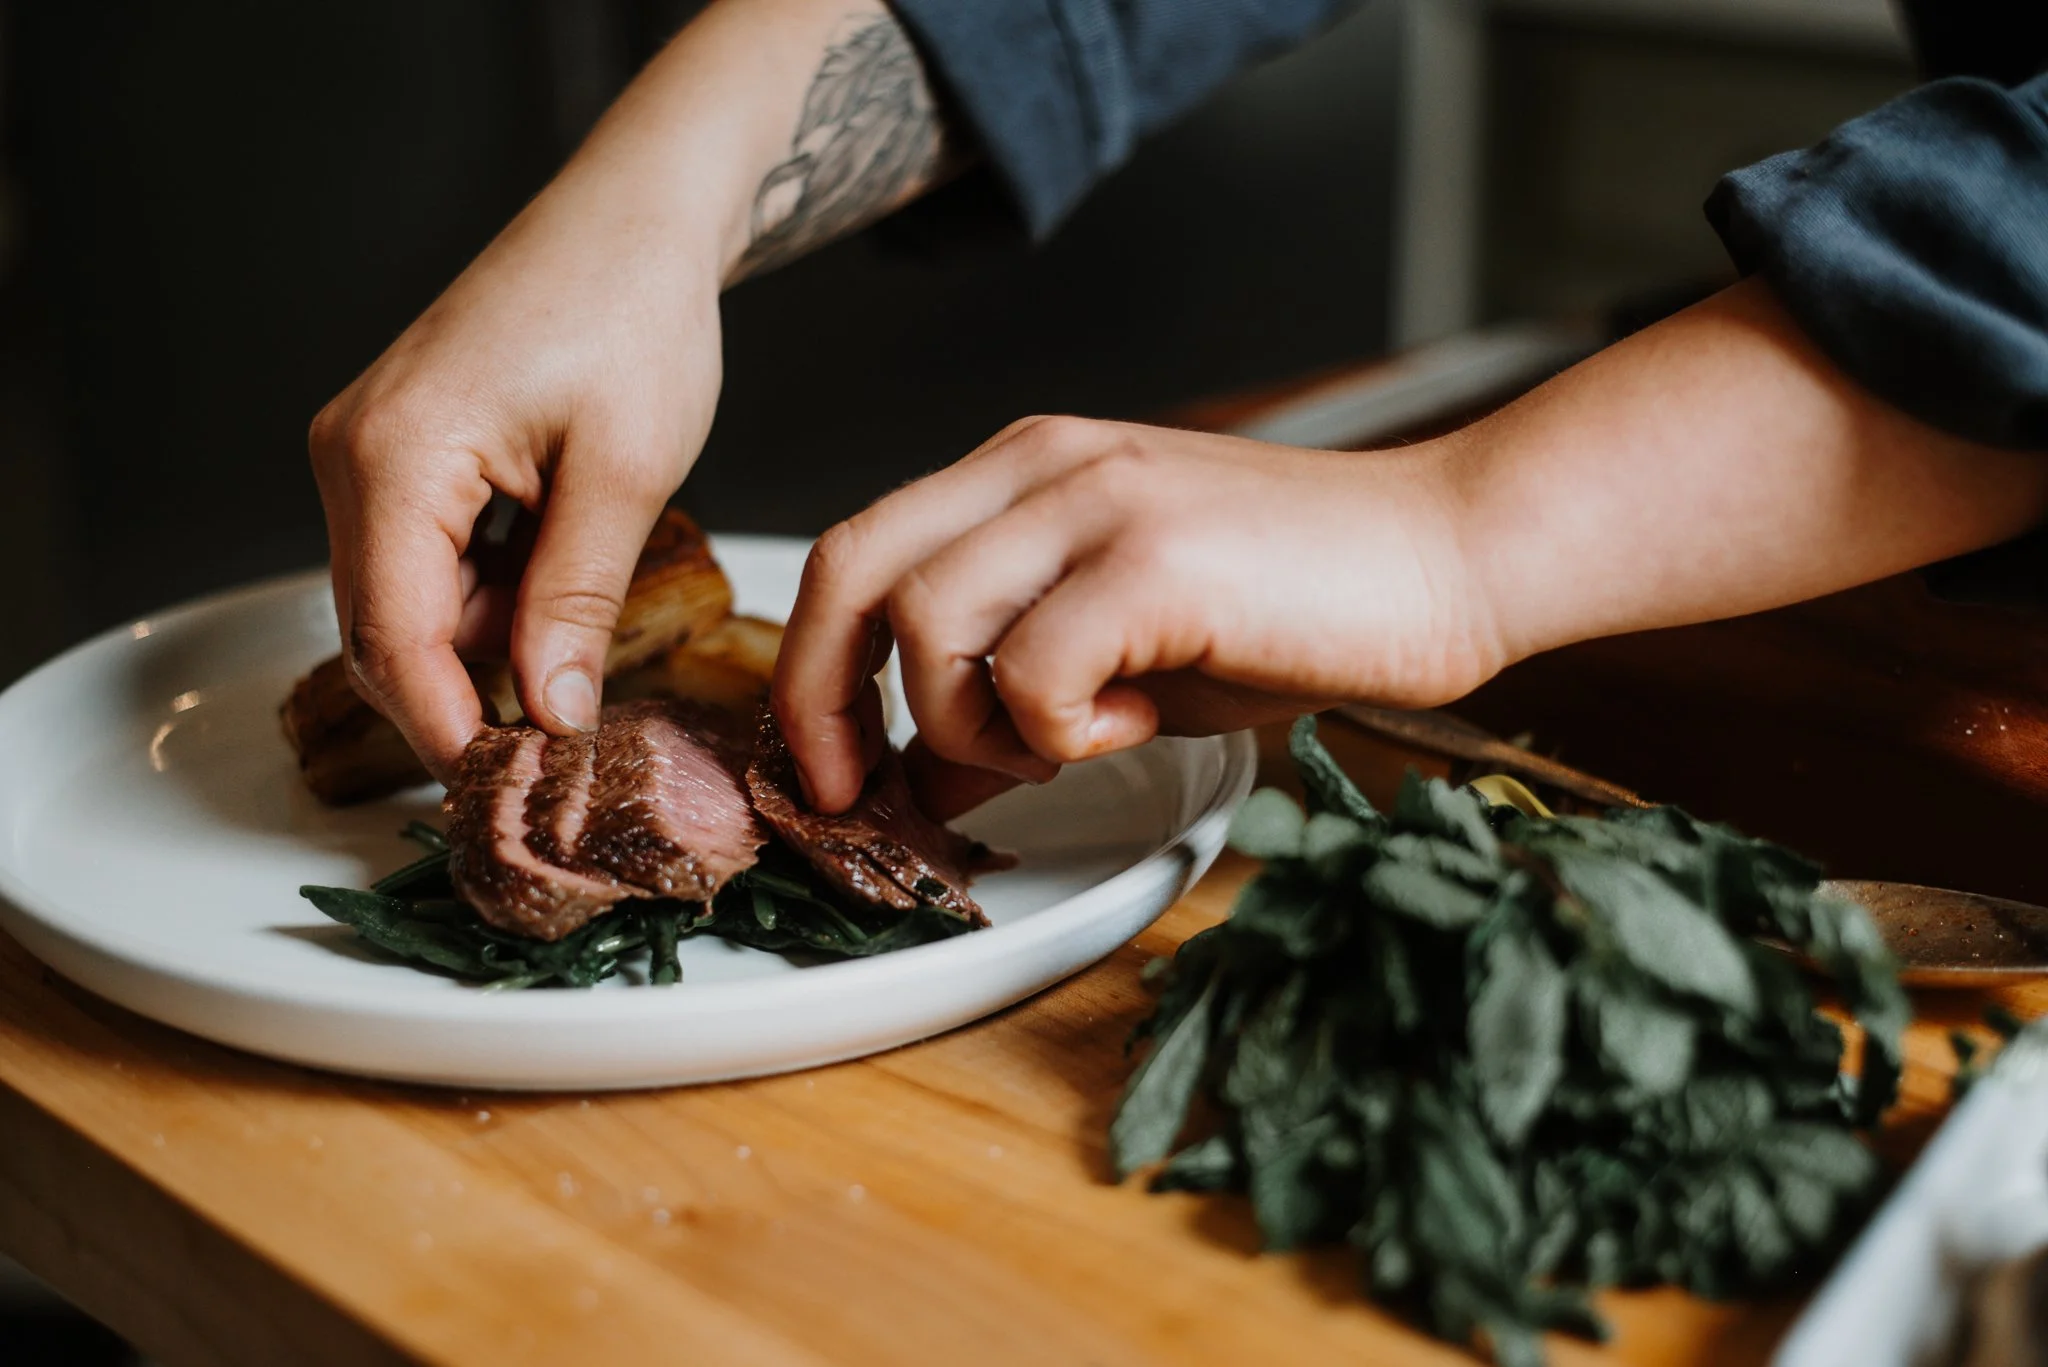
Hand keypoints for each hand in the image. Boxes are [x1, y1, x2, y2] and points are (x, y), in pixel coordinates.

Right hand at [310, 186, 723, 781]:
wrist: (635, 219)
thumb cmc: (637, 314)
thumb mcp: (626, 474)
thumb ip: (576, 602)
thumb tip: (551, 716)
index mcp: (395, 456)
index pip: (395, 641)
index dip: (450, 730)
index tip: (511, 793)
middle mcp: (354, 455)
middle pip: (382, 633)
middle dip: (465, 699)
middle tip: (558, 753)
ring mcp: (370, 451)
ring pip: (407, 604)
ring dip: (486, 647)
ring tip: (582, 647)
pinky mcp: (404, 452)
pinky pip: (427, 561)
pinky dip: (488, 597)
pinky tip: (559, 588)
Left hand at [773, 417, 1509, 813]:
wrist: (1448, 553)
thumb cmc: (1292, 604)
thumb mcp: (1125, 653)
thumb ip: (1016, 695)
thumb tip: (928, 777)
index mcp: (1023, 470)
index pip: (856, 551)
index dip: (813, 669)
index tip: (826, 767)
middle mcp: (1043, 464)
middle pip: (853, 569)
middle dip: (824, 700)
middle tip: (862, 791)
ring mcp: (1097, 500)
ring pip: (928, 621)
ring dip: (973, 719)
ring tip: (1069, 736)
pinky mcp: (1155, 557)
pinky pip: (1033, 667)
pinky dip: (1060, 726)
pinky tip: (1136, 718)